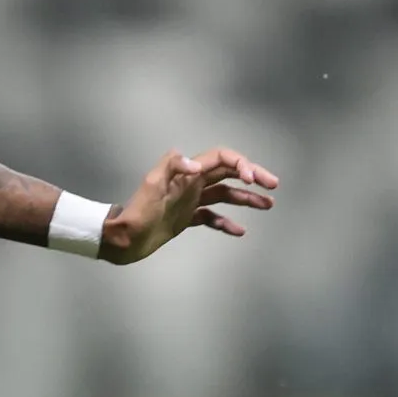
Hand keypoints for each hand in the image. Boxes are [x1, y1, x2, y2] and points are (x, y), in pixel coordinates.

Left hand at [100, 147, 279, 263]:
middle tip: (273, 185)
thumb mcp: (151, 186)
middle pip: (228, 173)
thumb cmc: (136, 213)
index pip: (221, 158)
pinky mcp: (186, 218)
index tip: (252, 180)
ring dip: (247, 199)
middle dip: (253, 176)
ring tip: (268, 205)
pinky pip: (212, 217)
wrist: (123, 238)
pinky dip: (226, 222)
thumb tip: (195, 164)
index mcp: (187, 172)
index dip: (240, 164)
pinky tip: (240, 230)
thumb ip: (171, 167)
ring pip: (225, 195)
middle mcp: (192, 183)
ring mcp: (190, 201)